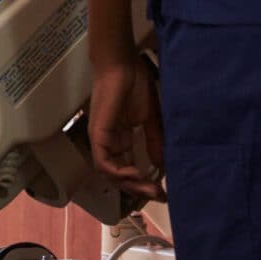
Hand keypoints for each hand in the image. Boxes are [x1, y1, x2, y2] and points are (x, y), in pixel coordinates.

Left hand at [86, 54, 166, 200]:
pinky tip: (134, 174)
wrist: (123, 64)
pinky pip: (102, 162)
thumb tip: (161, 165)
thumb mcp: (150, 118)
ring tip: (147, 188)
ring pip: (109, 174)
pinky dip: (116, 173)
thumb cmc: (135, 84)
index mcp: (120, 140)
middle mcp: (109, 143)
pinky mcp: (97, 134)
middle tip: (159, 195)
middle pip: (119, 176)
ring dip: (128, 184)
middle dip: (139, 189)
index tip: (163, 192)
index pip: (128, 170)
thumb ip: (154, 141)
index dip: (144, 183)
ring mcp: (101, 139)